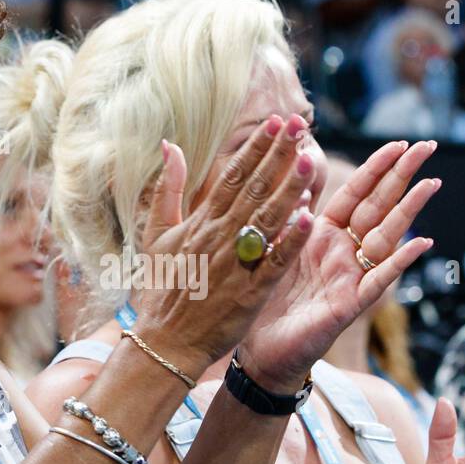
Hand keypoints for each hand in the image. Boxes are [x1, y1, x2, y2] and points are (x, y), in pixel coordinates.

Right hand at [130, 114, 315, 376]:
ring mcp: (236, 264)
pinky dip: (291, 241)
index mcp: (200, 222)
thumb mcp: (155, 234)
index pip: (232, 175)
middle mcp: (219, 237)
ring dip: (290, 188)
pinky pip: (275, 262)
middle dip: (278, 155)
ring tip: (309, 159)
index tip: (274, 122)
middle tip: (298, 126)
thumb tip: (169, 145)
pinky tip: (310, 218)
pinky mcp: (251, 292)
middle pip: (254, 189)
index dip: (255, 147)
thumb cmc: (162, 288)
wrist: (165, 341)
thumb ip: (166, 189)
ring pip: (268, 219)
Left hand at [237, 138, 438, 391]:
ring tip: (432, 182)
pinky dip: (400, 260)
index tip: (398, 143)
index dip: (376, 168)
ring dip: (409, 209)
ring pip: (386, 236)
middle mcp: (343, 252)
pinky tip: (422, 242)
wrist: (260, 351)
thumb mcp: (273, 249)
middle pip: (378, 206)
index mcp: (323, 234)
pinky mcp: (350, 304)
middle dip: (402, 175)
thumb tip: (293, 173)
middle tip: (428, 146)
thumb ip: (290, 215)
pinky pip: (379, 279)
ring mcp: (351, 276)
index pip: (355, 193)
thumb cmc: (267, 301)